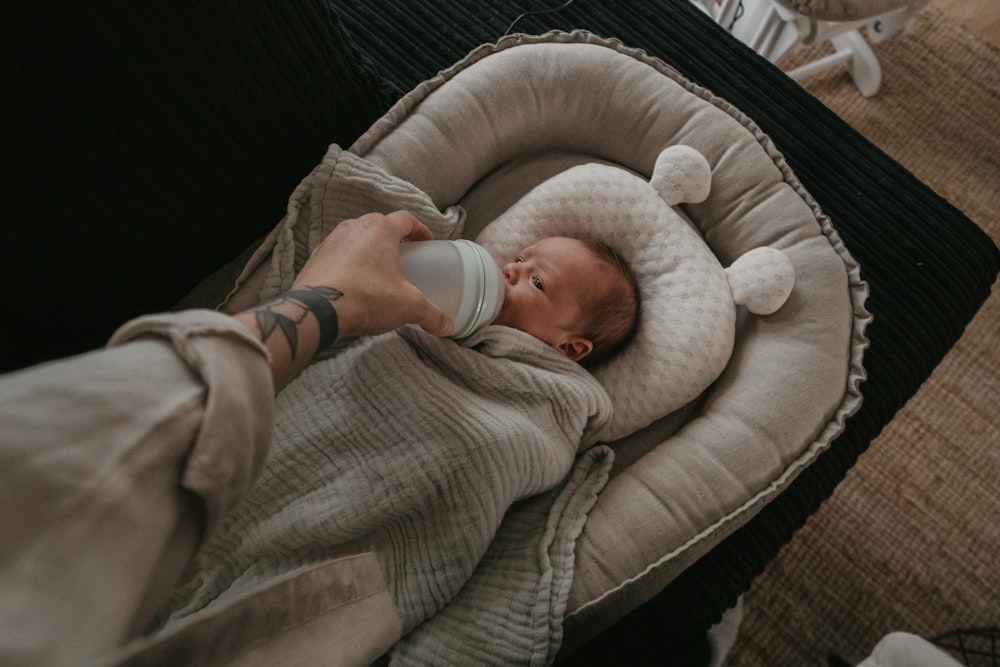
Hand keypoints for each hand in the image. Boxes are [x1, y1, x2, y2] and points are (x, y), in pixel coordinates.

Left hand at [292, 210, 453, 338]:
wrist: (317, 310)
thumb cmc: (367, 297)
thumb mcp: (408, 306)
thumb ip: (432, 314)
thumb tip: (448, 326)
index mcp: (381, 229)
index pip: (406, 219)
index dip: (419, 230)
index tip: (426, 243)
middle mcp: (354, 227)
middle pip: (379, 226)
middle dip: (393, 239)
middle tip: (402, 257)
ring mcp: (331, 241)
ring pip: (356, 238)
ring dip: (368, 250)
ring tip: (376, 271)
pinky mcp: (315, 258)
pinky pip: (337, 255)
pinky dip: (348, 264)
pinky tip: (353, 283)